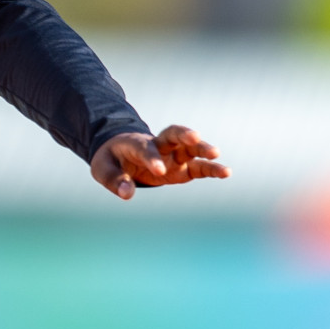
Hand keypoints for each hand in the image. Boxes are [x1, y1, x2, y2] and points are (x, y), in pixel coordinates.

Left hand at [90, 125, 229, 199]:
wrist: (121, 152)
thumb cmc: (112, 160)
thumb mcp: (103, 169)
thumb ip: (114, 180)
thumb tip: (127, 194)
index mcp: (135, 144)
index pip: (144, 149)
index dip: (151, 158)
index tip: (158, 171)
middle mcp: (157, 145)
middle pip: (172, 135)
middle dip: (183, 135)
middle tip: (195, 137)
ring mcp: (172, 155)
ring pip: (189, 148)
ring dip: (202, 149)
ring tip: (216, 153)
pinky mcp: (182, 167)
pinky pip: (198, 167)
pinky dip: (211, 169)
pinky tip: (226, 173)